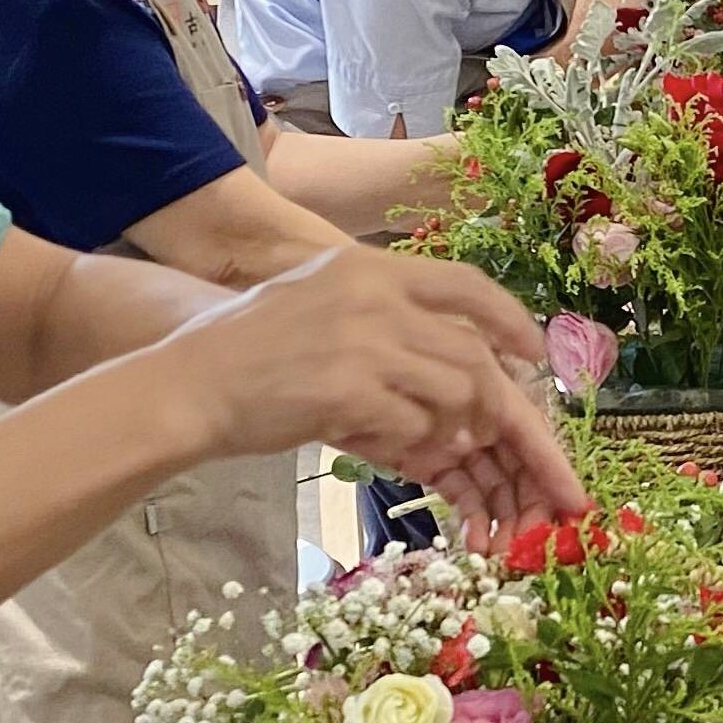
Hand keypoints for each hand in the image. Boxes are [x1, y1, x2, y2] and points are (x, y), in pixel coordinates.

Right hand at [158, 253, 582, 526]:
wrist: (189, 383)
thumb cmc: (247, 350)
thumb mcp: (317, 301)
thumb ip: (383, 318)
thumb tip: (454, 364)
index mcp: (366, 267)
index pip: (464, 284)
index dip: (509, 319)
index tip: (533, 351)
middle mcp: (371, 295)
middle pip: (472, 351)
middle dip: (500, 402)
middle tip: (500, 436)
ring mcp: (362, 341)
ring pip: (456, 390)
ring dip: (456, 428)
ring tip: (436, 446)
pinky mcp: (348, 390)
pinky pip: (416, 425)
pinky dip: (419, 446)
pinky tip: (400, 455)